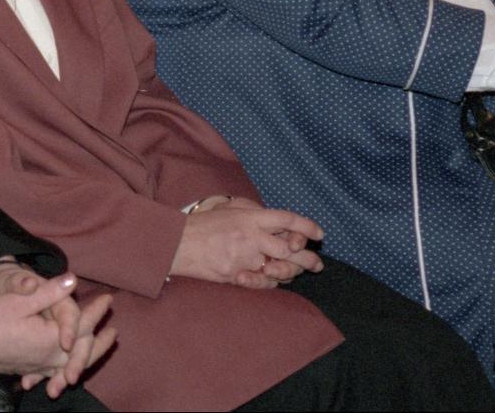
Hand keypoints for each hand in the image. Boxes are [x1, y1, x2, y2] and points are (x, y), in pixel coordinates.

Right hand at [0, 273, 115, 397]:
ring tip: (97, 350)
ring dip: (87, 357)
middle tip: (114, 332)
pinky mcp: (26, 368)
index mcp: (50, 339)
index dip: (96, 311)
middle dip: (99, 342)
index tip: (109, 299)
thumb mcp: (19, 300)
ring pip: (70, 365)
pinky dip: (65, 368)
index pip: (81, 324)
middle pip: (83, 352)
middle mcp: (48, 356)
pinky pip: (53, 371)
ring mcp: (36, 365)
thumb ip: (49, 292)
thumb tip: (74, 280)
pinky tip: (65, 368)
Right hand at [170, 200, 323, 288]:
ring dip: (291, 273)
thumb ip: (252, 216)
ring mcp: (244, 258)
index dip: (307, 227)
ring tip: (297, 274)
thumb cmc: (200, 226)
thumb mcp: (228, 211)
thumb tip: (275, 223)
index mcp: (249, 217)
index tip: (319, 234)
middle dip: (307, 259)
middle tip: (317, 264)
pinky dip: (269, 283)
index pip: (287, 219)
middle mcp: (251, 237)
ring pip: (279, 269)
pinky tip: (273, 280)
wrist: (175, 243)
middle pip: (290, 249)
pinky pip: (262, 283)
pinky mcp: (236, 275)